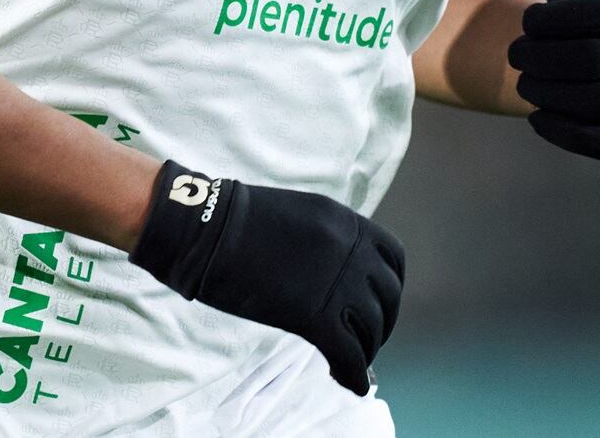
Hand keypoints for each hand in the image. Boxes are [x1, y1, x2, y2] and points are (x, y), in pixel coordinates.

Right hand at [126, 160, 402, 394]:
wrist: (205, 227)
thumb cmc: (237, 220)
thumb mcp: (299, 216)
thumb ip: (325, 239)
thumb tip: (333, 269)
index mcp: (347, 223)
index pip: (394, 260)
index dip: (390, 288)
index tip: (379, 304)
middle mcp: (352, 252)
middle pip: (388, 299)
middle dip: (381, 324)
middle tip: (365, 340)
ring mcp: (337, 284)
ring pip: (371, 330)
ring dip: (366, 350)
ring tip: (350, 363)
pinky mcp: (314, 316)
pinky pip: (350, 355)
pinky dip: (354, 374)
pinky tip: (350, 383)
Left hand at [508, 0, 599, 158]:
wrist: (588, 74)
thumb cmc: (577, 21)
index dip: (555, 18)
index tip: (527, 20)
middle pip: (594, 60)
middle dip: (542, 56)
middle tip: (514, 55)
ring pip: (594, 101)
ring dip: (547, 91)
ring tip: (525, 82)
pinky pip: (595, 140)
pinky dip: (560, 128)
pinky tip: (539, 113)